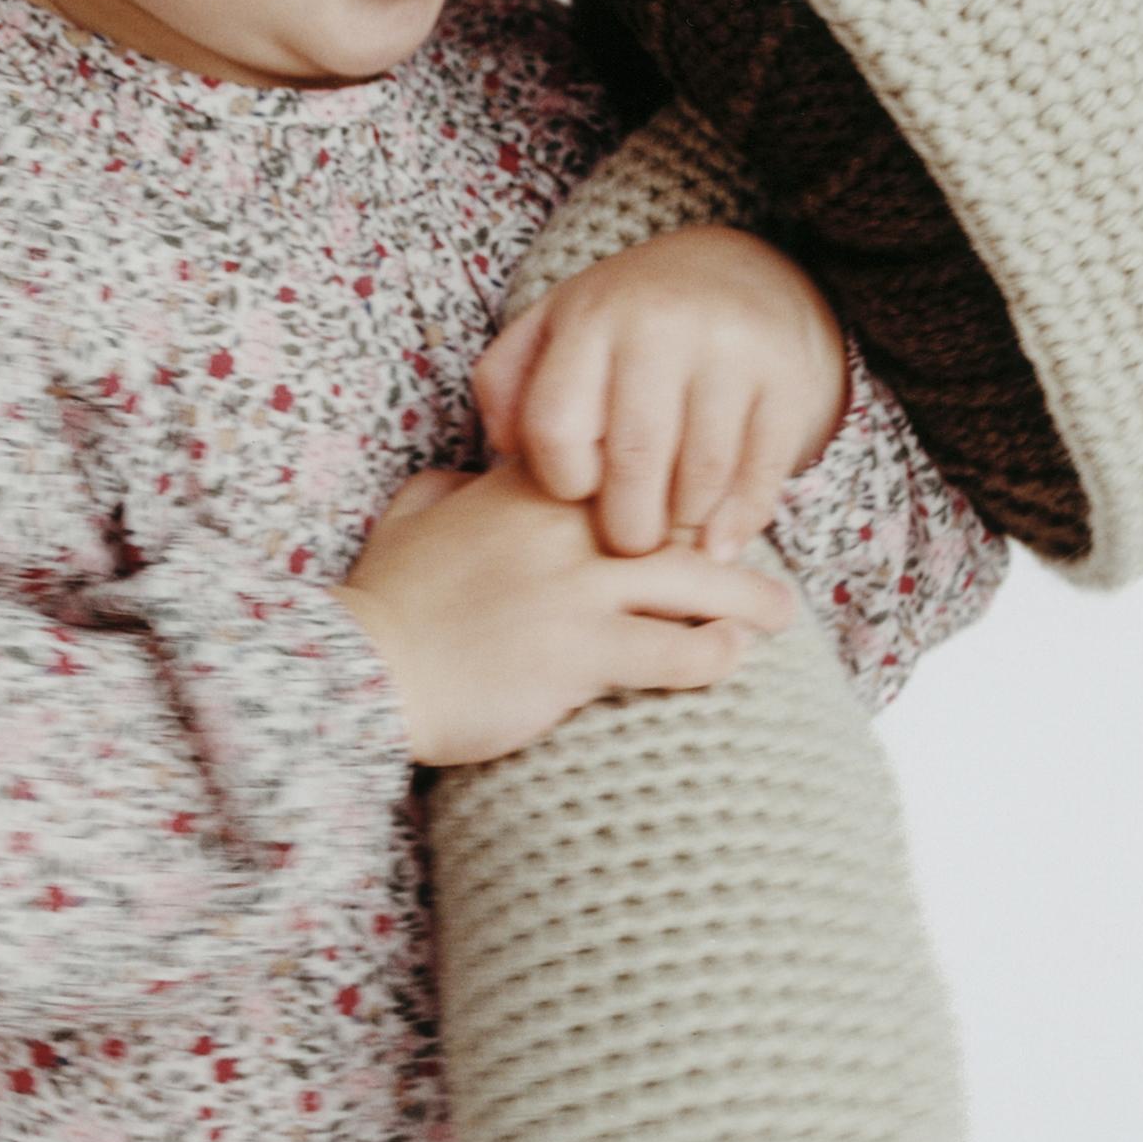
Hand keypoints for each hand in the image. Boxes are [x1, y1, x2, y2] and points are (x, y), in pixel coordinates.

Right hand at [331, 455, 798, 767]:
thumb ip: (445, 489)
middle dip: (728, 534)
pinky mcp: (582, 652)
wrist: (363, 675)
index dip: (675, 485)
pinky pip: (676, 651)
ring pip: (695, 580)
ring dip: (748, 598)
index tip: (704, 503)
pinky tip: (728, 659)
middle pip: (676, 518)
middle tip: (764, 552)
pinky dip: (713, 656)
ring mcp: (577, 589)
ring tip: (779, 612)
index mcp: (527, 488)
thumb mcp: (408, 519)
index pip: (625, 465)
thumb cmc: (386, 605)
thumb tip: (463, 477)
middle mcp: (562, 528)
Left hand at [470, 226, 850, 561]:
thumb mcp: (556, 327)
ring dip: (682, 524)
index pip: (557, 426)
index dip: (561, 480)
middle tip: (627, 542)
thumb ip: (508, 383)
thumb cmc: (629, 321)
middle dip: (626, 526)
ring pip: (700, 478)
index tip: (579, 490)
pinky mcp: (787, 379)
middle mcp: (662, 325)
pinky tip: (717, 542)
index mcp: (593, 317)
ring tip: (670, 530)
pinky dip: (738, 523)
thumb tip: (504, 452)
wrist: (741, 272)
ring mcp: (731, 351)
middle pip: (632, 462)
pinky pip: (760, 475)